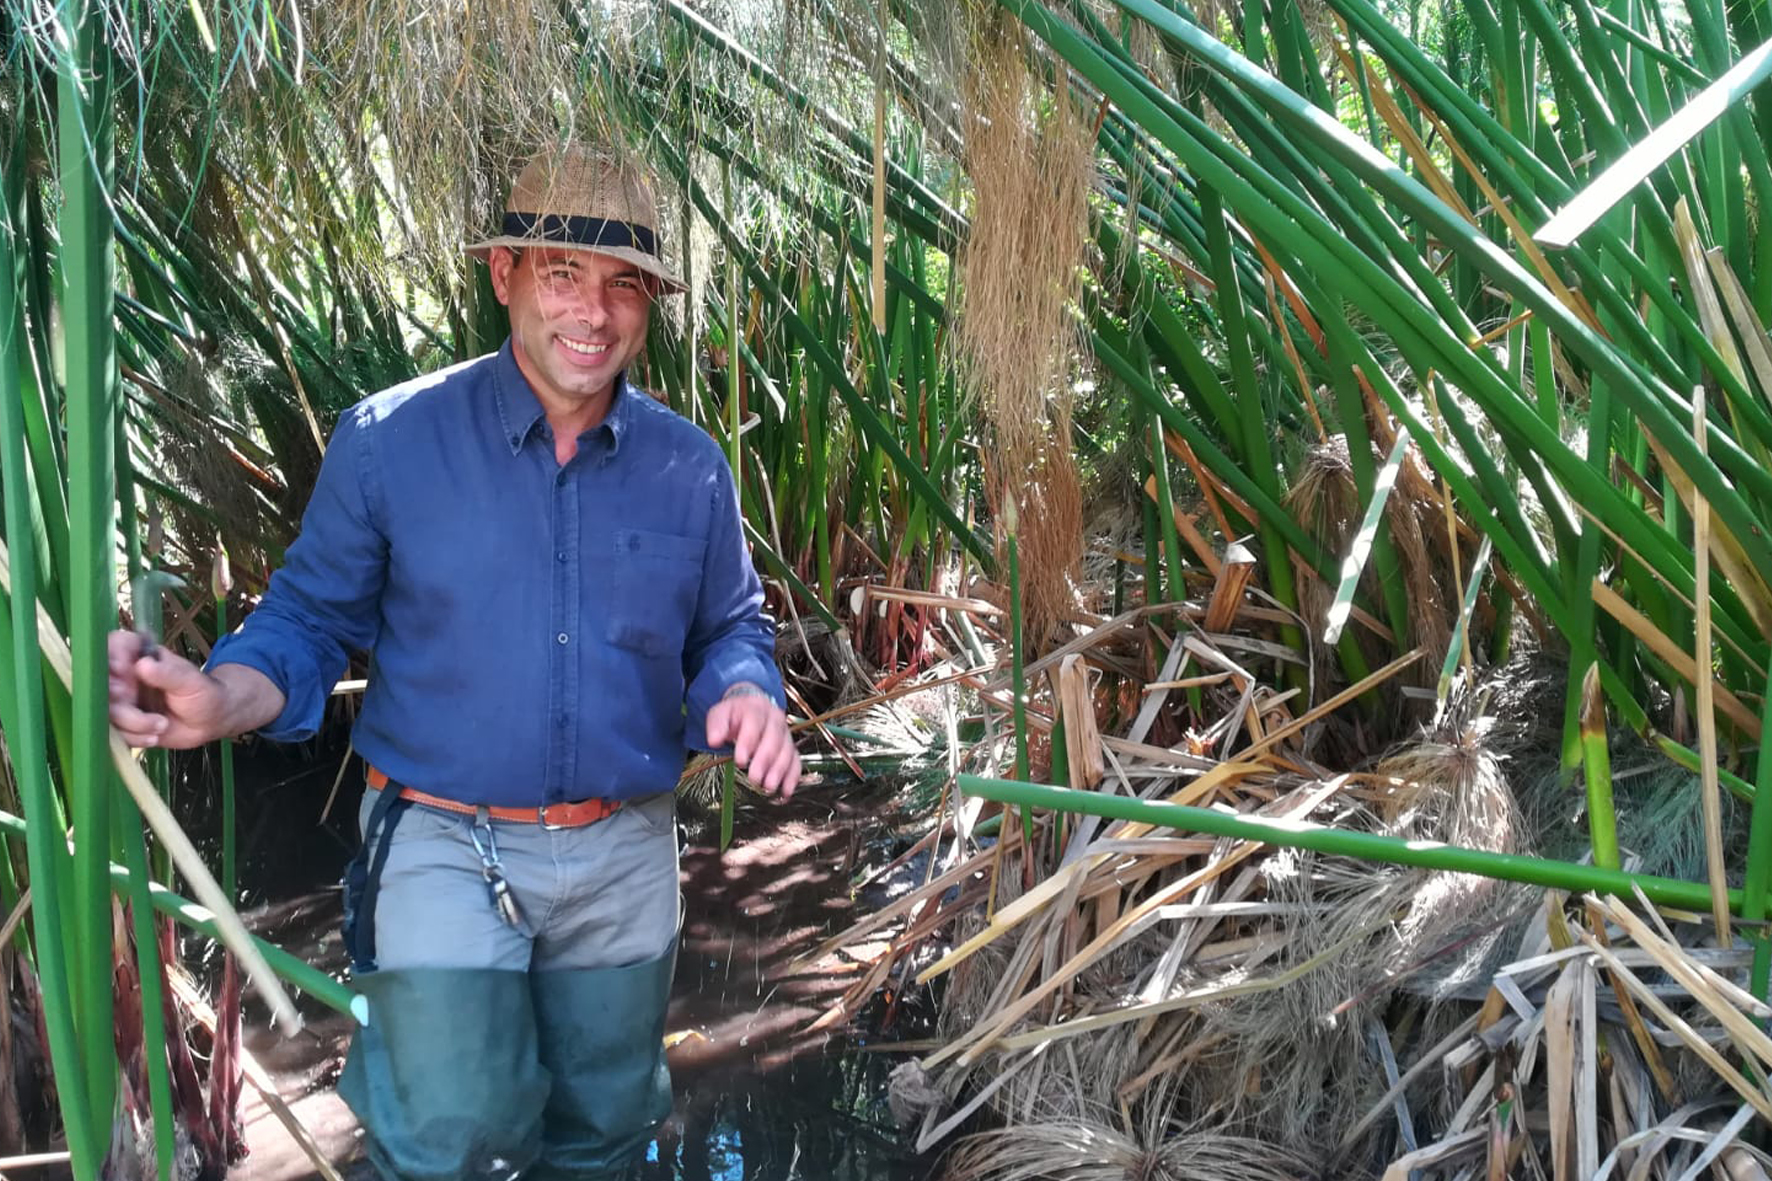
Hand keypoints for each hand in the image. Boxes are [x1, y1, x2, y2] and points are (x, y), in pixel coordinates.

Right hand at [107, 630, 240, 748]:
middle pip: (102, 683)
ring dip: (133, 722)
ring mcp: (123, 701)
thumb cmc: (204, 692)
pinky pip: (115, 733)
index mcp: (141, 657)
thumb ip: (168, 673)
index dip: (111, 656)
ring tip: (162, 724)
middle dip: (118, 699)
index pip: (115, 645)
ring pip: (107, 711)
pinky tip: (155, 736)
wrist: (211, 721)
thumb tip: (143, 665)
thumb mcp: (190, 681)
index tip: (122, 670)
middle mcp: (126, 677)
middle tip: (133, 702)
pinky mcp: (124, 723)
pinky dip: (134, 737)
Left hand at [705, 684, 799, 799]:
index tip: (740, 760)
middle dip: (764, 761)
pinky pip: (796, 762)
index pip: (755, 724)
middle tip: (755, 778)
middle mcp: (775, 720)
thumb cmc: (735, 715)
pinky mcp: (791, 748)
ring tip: (768, 787)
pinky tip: (785, 791)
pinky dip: (792, 777)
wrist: (751, 709)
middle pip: (774, 740)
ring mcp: (785, 734)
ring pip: (787, 752)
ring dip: (779, 771)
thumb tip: (714, 741)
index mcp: (757, 709)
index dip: (749, 743)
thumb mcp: (720, 713)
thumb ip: (717, 725)